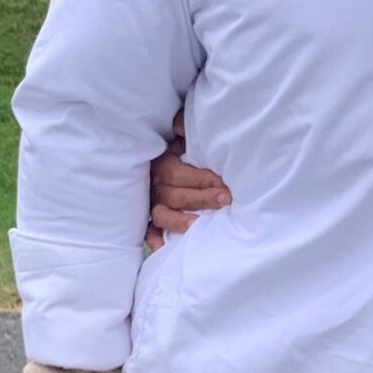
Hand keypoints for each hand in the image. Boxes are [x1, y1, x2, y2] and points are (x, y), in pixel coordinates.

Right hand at [145, 106, 230, 248]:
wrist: (150, 157)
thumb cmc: (174, 147)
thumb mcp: (178, 134)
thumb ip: (182, 126)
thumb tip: (181, 127)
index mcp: (161, 164)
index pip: (179, 174)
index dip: (201, 178)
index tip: (223, 182)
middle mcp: (153, 184)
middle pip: (176, 195)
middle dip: (202, 198)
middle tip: (225, 199)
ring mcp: (149, 202)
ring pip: (162, 214)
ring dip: (181, 220)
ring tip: (200, 225)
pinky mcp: (146, 216)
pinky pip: (147, 230)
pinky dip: (154, 238)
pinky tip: (164, 247)